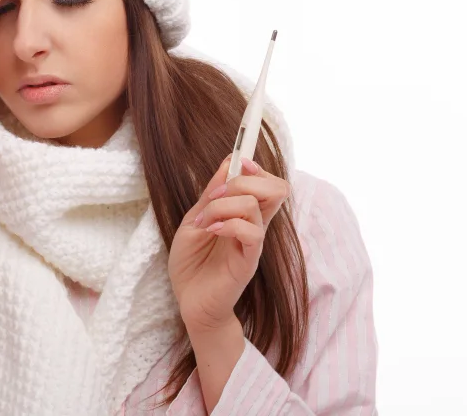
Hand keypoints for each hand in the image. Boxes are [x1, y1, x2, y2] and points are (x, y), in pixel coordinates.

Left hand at [168, 155, 291, 329]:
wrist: (189, 303)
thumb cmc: (191, 264)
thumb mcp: (194, 221)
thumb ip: (211, 195)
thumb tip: (228, 162)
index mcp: (243, 215)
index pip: (269, 184)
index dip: (258, 166)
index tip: (240, 162)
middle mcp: (254, 226)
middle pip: (277, 189)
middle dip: (246, 180)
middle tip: (217, 194)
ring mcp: (252, 244)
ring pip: (258, 205)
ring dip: (224, 204)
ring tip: (205, 221)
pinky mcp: (248, 262)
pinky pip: (252, 232)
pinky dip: (228, 224)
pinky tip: (211, 231)